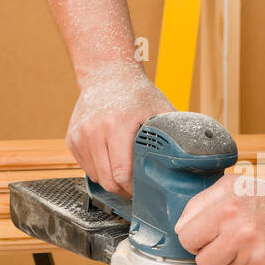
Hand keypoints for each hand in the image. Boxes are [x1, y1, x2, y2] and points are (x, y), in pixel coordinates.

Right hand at [66, 65, 173, 195]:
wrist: (106, 74)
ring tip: (123, 173)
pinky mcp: (72, 139)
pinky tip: (109, 159)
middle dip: (123, 189)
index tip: (143, 190)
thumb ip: (174, 132)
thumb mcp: (159, 108)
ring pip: (96, 176)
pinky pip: (86, 166)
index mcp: (118, 124)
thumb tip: (193, 155)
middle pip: (107, 180)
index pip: (122, 172)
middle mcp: (95, 130)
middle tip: (135, 188)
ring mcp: (80, 135)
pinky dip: (98, 169)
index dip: (134, 188)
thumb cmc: (135, 92)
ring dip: (110, 180)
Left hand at [174, 175, 264, 264]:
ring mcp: (257, 256)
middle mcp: (241, 233)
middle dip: (213, 253)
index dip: (196, 237)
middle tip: (230, 241)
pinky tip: (264, 257)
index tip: (207, 234)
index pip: (186, 238)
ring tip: (251, 245)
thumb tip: (180, 228)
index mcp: (227, 208)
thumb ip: (200, 203)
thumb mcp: (234, 185)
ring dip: (234, 263)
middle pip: (203, 262)